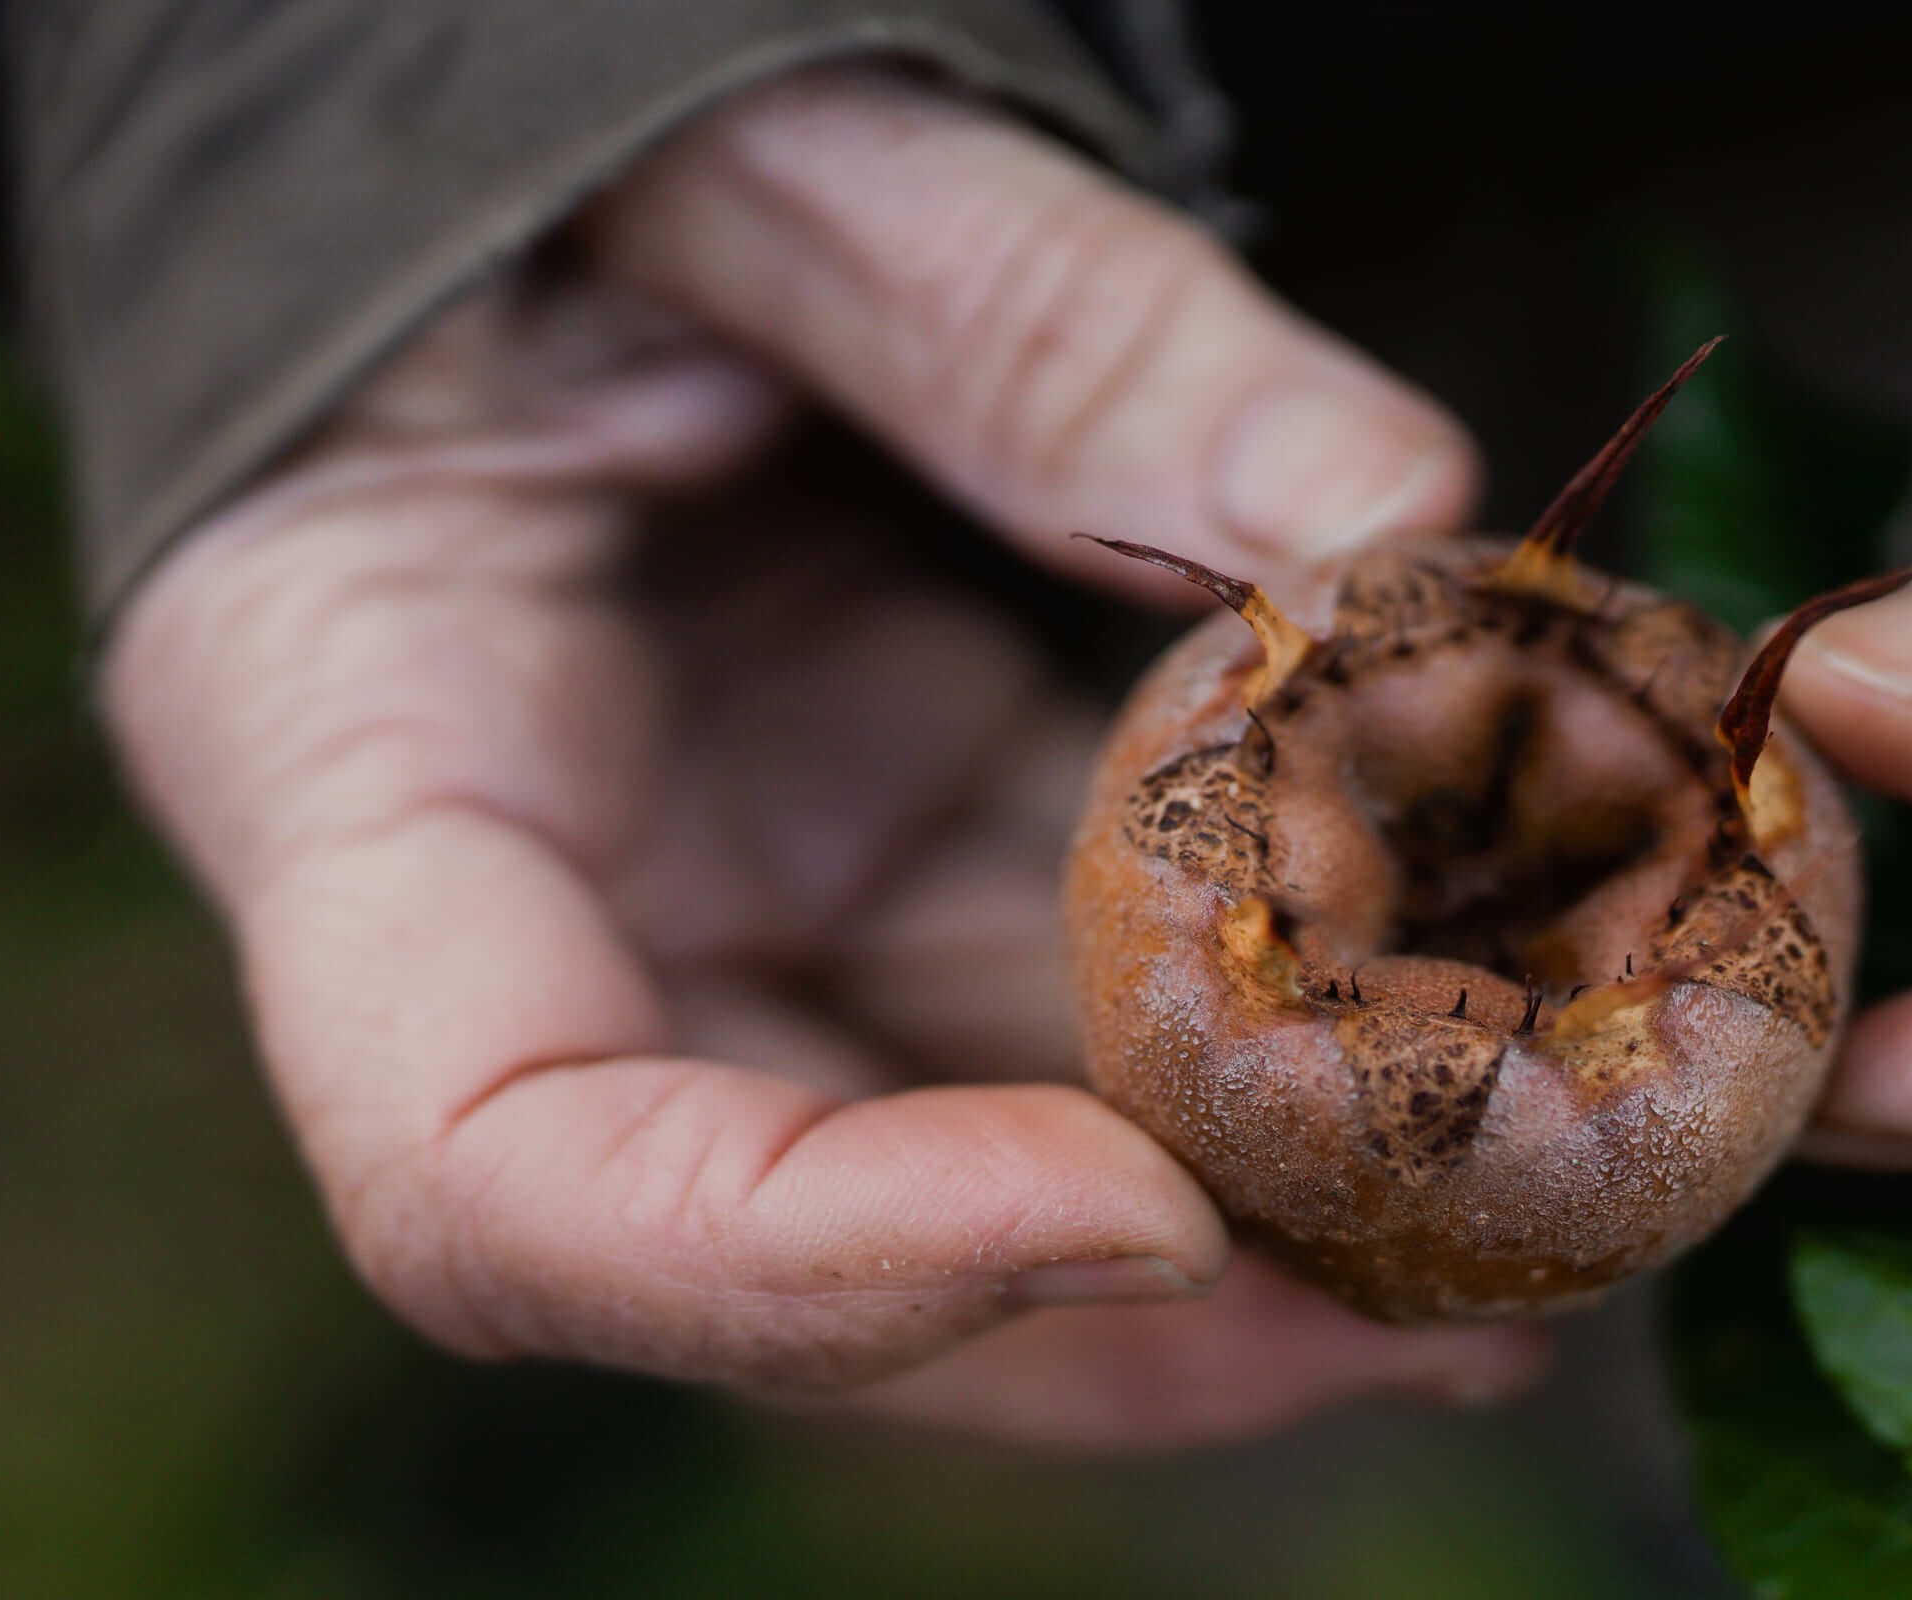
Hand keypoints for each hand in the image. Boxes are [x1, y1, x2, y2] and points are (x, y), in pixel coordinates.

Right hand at [102, 67, 1539, 1447]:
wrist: (549, 141)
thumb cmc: (557, 118)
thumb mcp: (762, 156)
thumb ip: (1026, 314)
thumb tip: (1385, 525)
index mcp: (358, 753)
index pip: (497, 1169)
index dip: (808, 1257)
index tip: (1149, 1212)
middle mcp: (547, 911)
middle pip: (783, 1260)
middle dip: (1118, 1315)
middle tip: (1460, 1300)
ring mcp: (733, 903)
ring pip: (978, 1161)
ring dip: (1254, 1216)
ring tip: (1552, 1194)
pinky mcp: (890, 858)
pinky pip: (1081, 1009)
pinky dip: (1280, 1040)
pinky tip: (1496, 1019)